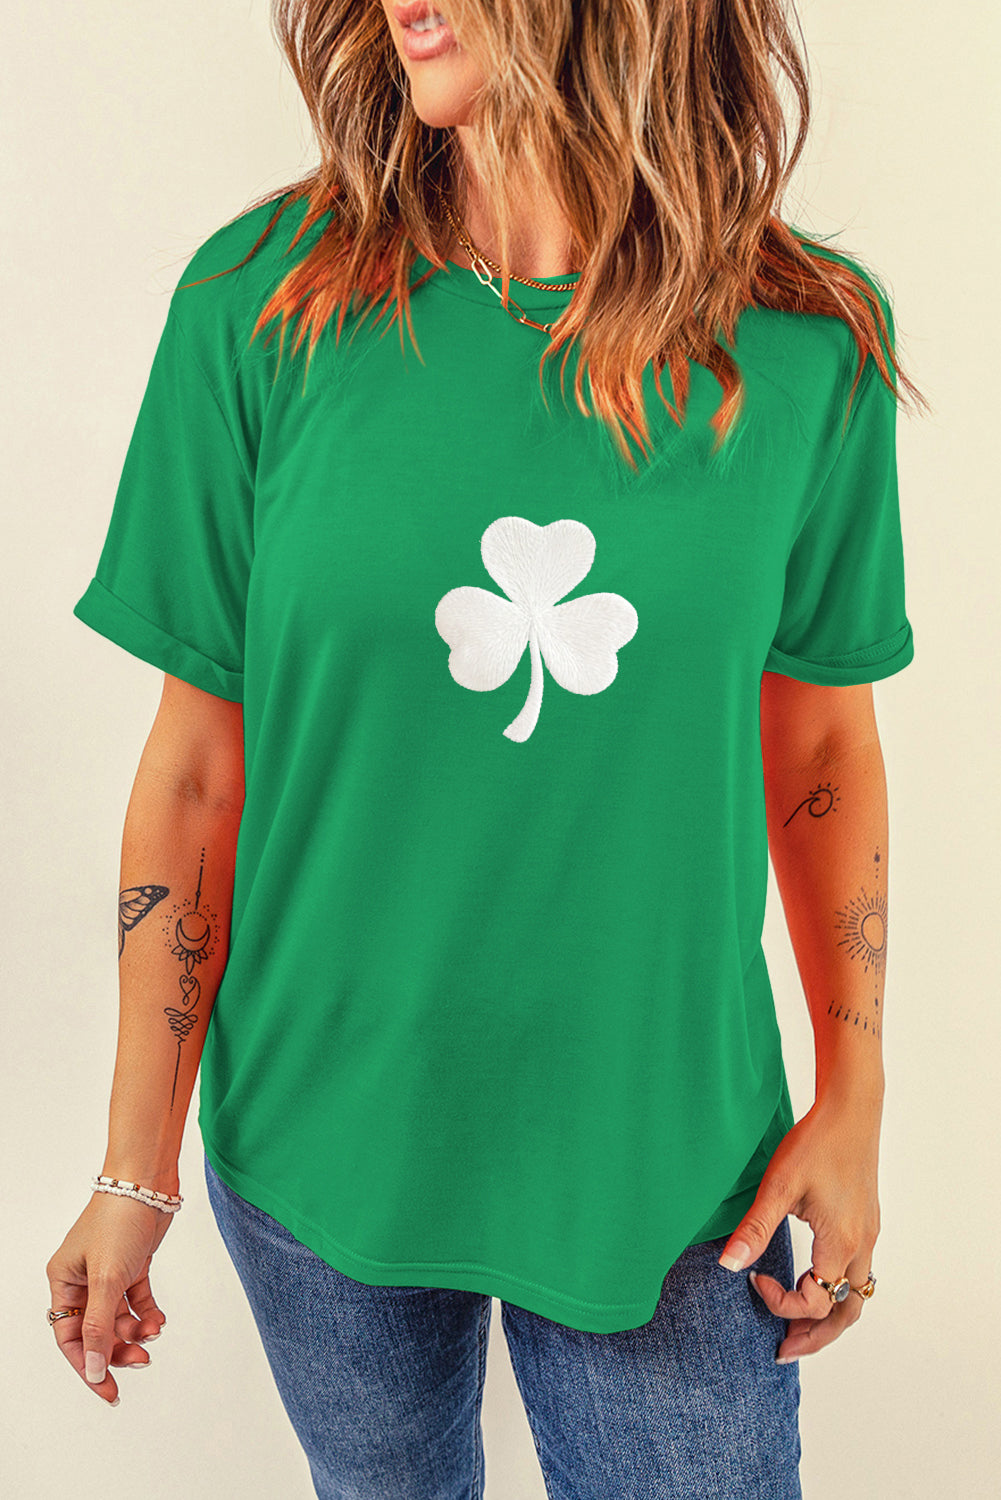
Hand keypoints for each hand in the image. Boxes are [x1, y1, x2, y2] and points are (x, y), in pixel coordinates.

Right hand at [46, 1192, 172, 1405]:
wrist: (148, 1182)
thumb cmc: (118, 1220)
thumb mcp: (107, 1279)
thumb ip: (100, 1327)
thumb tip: (94, 1369)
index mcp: (63, 1282)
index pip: (70, 1337)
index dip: (88, 1366)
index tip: (108, 1390)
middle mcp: (83, 1279)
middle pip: (97, 1331)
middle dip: (117, 1349)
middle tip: (140, 1362)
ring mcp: (108, 1272)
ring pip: (119, 1317)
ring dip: (136, 1331)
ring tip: (154, 1333)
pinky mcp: (133, 1264)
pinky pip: (137, 1300)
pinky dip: (148, 1313)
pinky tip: (159, 1320)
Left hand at [717, 1091, 881, 1361]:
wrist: (851, 1111)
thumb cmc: (815, 1144)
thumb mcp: (779, 1187)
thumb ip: (754, 1229)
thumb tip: (728, 1266)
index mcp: (839, 1244)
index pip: (813, 1302)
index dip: (779, 1302)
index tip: (752, 1278)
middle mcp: (861, 1247)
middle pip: (845, 1314)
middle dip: (814, 1337)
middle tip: (783, 1349)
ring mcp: (868, 1235)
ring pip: (858, 1297)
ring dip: (830, 1318)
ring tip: (800, 1329)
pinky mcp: (867, 1222)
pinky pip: (860, 1274)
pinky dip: (840, 1293)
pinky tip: (818, 1283)